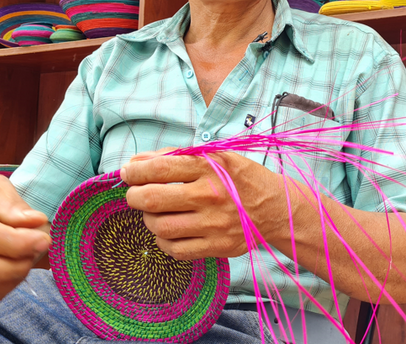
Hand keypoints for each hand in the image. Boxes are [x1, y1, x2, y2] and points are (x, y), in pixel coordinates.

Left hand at [122, 150, 282, 260]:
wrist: (277, 208)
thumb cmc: (241, 179)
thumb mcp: (216, 156)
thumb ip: (177, 157)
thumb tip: (137, 163)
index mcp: (210, 167)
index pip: (159, 168)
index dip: (135, 171)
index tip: (128, 172)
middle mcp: (210, 195)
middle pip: (152, 199)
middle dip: (134, 196)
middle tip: (135, 195)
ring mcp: (213, 224)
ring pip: (160, 226)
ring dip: (149, 219)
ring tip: (155, 213)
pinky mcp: (217, 246)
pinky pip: (175, 249)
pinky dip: (164, 240)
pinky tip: (169, 231)